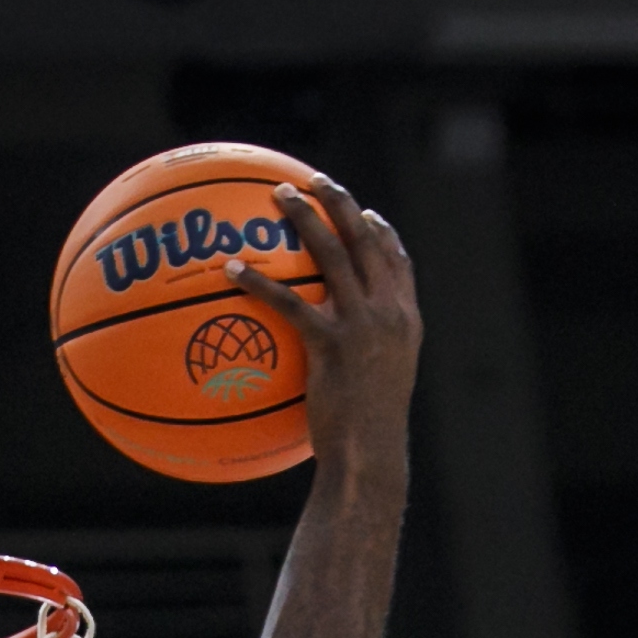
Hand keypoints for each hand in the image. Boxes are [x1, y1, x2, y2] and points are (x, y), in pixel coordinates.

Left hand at [233, 179, 419, 470]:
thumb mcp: (377, 389)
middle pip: (366, 241)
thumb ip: (364, 358)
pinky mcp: (332, 344)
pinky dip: (259, 282)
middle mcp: (389, 313)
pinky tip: (232, 270)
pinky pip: (289, 301)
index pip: (398, 262)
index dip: (381, 232)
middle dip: (340, 203)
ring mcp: (363, 326)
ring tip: (277, 196)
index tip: (366, 213)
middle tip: (315, 181)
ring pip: (333, 254)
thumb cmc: (366, 435)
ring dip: (305, 218)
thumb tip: (335, 354)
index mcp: (405, 320)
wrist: (369, 456)